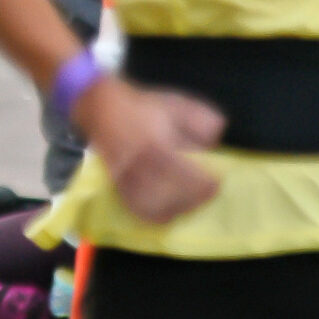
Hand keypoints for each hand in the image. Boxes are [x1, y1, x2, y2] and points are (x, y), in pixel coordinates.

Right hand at [75, 76, 225, 223]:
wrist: (101, 107)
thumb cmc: (144, 106)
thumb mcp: (178, 104)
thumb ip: (202, 120)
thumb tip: (212, 144)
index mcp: (155, 140)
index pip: (185, 173)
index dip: (206, 182)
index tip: (217, 180)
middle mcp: (139, 162)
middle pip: (172, 193)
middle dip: (195, 196)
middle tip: (207, 192)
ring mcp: (126, 176)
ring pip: (155, 205)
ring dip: (178, 207)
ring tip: (190, 200)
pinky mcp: (118, 184)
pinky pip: (138, 209)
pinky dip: (156, 215)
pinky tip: (169, 211)